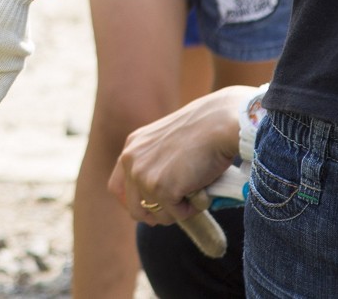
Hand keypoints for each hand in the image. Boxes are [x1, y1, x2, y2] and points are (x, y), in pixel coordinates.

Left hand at [109, 87, 252, 224]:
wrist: (220, 123)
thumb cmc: (205, 129)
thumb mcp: (167, 141)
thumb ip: (156, 162)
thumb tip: (157, 198)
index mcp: (132, 146)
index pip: (117, 187)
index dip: (133, 203)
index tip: (149, 209)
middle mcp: (131, 161)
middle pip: (134, 209)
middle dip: (157, 214)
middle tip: (178, 209)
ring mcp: (144, 176)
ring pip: (158, 215)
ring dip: (178, 211)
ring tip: (196, 191)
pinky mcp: (162, 189)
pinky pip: (178, 215)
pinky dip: (193, 208)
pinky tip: (203, 189)